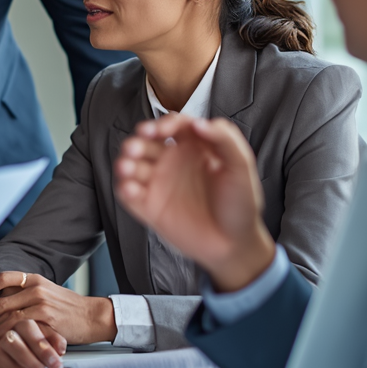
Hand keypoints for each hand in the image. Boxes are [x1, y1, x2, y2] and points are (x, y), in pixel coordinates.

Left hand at [0, 272, 115, 347]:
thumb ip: (17, 287)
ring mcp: (41, 304)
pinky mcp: (47, 320)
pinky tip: (2, 343)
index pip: (3, 278)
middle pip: (2, 301)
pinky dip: (8, 336)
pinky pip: (21, 328)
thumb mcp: (43, 290)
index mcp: (34, 279)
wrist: (92, 316)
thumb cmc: (67, 307)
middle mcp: (36, 288)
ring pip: (9, 317)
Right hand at [0, 321, 67, 367]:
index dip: (42, 347)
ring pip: (2, 359)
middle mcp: (0, 332)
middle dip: (30, 360)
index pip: (27, 328)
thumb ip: (52, 339)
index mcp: (18, 320)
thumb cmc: (22, 343)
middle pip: (12, 342)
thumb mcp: (42, 336)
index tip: (55, 363)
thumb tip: (60, 348)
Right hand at [114, 114, 274, 291]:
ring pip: (132, 165)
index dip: (163, 123)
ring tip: (127, 168)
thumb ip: (225, 140)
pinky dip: (124, 188)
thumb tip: (199, 122)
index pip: (172, 126)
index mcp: (193, 148)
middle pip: (145, 142)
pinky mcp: (148, 206)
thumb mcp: (242, 168)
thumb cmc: (241, 205)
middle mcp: (172, 162)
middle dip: (136, 142)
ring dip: (125, 163)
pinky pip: (128, 194)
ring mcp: (158, 184)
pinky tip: (131, 189)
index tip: (161, 131)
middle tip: (135, 148)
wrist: (234, 245)